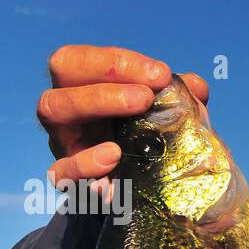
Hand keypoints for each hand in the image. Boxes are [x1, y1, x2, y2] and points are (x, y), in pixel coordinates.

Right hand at [37, 45, 208, 201]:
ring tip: (135, 111)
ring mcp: (63, 140)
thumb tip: (196, 86)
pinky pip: (61, 170)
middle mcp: (67, 106)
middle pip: (63, 69)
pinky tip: (114, 157)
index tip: (160, 73)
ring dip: (94, 103)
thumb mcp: (164, 114)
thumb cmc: (149, 139)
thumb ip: (179, 97)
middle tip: (147, 96)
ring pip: (52, 109)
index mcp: (84, 83)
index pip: (82, 58)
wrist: (143, 190)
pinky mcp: (69, 178)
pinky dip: (85, 163)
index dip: (117, 61)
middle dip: (106, 78)